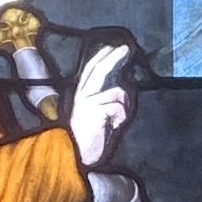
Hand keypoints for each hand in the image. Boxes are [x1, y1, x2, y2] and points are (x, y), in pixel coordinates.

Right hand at [68, 41, 132, 168]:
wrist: (76, 154)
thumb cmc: (88, 137)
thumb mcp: (94, 115)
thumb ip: (102, 101)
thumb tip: (120, 89)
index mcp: (81, 95)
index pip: (91, 70)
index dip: (101, 57)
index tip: (113, 47)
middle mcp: (82, 95)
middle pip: (100, 69)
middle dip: (113, 57)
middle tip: (125, 48)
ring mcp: (87, 102)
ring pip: (117, 92)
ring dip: (123, 107)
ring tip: (116, 121)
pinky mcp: (94, 110)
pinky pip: (118, 107)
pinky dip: (120, 117)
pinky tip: (113, 126)